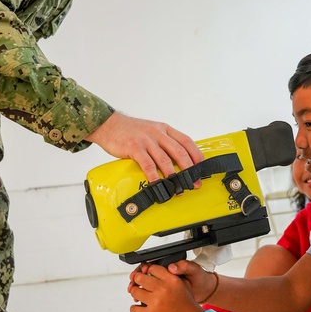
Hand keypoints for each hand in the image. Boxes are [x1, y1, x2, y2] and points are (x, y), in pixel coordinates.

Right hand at [86, 111, 203, 183]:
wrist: (108, 124)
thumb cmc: (130, 131)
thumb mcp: (151, 131)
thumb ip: (163, 142)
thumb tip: (177, 161)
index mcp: (165, 129)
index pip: (187, 141)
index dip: (196, 156)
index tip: (202, 168)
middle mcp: (158, 133)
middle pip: (179, 152)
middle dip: (189, 169)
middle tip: (194, 183)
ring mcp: (146, 140)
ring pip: (165, 159)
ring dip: (173, 176)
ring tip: (178, 187)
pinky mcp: (134, 147)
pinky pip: (147, 164)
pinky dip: (154, 176)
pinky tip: (157, 184)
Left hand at [127, 260, 205, 311]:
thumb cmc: (189, 306)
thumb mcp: (185, 285)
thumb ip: (172, 276)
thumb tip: (157, 272)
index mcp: (171, 279)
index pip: (152, 268)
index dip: (148, 272)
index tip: (147, 275)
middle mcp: (163, 288)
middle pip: (140, 277)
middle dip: (138, 280)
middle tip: (139, 284)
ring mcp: (156, 302)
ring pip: (134, 291)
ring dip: (136, 293)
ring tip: (140, 296)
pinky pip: (134, 309)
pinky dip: (135, 309)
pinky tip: (140, 309)